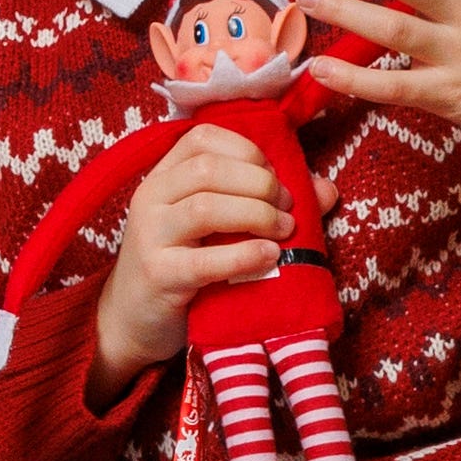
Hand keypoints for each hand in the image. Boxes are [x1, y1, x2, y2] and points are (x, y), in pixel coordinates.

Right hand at [88, 130, 300, 401]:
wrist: (134, 321)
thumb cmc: (183, 266)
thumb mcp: (216, 229)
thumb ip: (265, 203)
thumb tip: (326, 191)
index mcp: (163, 176)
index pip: (202, 138)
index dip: (247, 151)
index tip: (275, 176)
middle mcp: (150, 197)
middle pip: (208, 168)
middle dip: (260, 183)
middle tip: (287, 209)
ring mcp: (150, 236)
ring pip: (206, 206)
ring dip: (257, 214)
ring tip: (284, 231)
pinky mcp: (158, 276)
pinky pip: (204, 261)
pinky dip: (244, 255)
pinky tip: (270, 256)